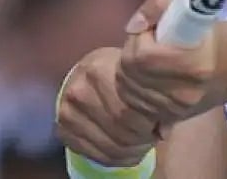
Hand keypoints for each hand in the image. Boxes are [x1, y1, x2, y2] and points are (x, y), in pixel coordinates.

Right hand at [54, 46, 158, 167]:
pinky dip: (115, 159)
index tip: (158, 124)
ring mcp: (67, 113)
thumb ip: (153, 97)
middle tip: (152, 136)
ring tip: (142, 144)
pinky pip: (94, 155)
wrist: (91, 69)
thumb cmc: (121, 71)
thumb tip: (163, 131)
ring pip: (108, 147)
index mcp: (98, 71)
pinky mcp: (63, 130)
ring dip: (130, 152)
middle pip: (119, 132)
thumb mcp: (138, 74)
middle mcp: (79, 92)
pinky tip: (127, 152)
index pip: (129, 111)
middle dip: (141, 139)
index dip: (150, 124)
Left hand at [116, 0, 226, 125]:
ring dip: (129, 73)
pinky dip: (133, 90)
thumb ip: (157, 5)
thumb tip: (133, 26)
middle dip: (131, 54)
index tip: (151, 31)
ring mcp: (176, 109)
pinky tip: (145, 80)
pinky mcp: (169, 118)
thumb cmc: (212, 35)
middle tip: (146, 45)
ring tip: (147, 61)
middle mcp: (184, 92)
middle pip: (130, 73)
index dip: (139, 40)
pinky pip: (134, 105)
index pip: (142, 56)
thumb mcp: (191, 7)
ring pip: (127, 90)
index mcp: (193, 64)